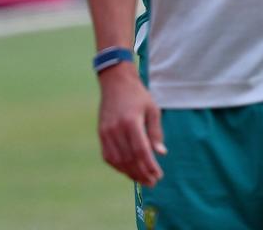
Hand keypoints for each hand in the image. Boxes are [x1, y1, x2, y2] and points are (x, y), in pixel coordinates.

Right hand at [96, 64, 165, 186]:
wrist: (115, 82)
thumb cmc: (138, 95)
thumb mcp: (152, 110)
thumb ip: (156, 132)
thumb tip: (161, 154)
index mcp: (131, 122)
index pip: (141, 151)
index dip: (150, 167)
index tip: (158, 176)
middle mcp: (116, 128)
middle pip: (129, 159)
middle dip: (141, 174)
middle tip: (152, 182)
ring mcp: (106, 131)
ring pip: (117, 160)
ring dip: (130, 173)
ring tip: (141, 179)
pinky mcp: (101, 133)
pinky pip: (108, 156)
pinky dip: (118, 166)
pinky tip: (128, 170)